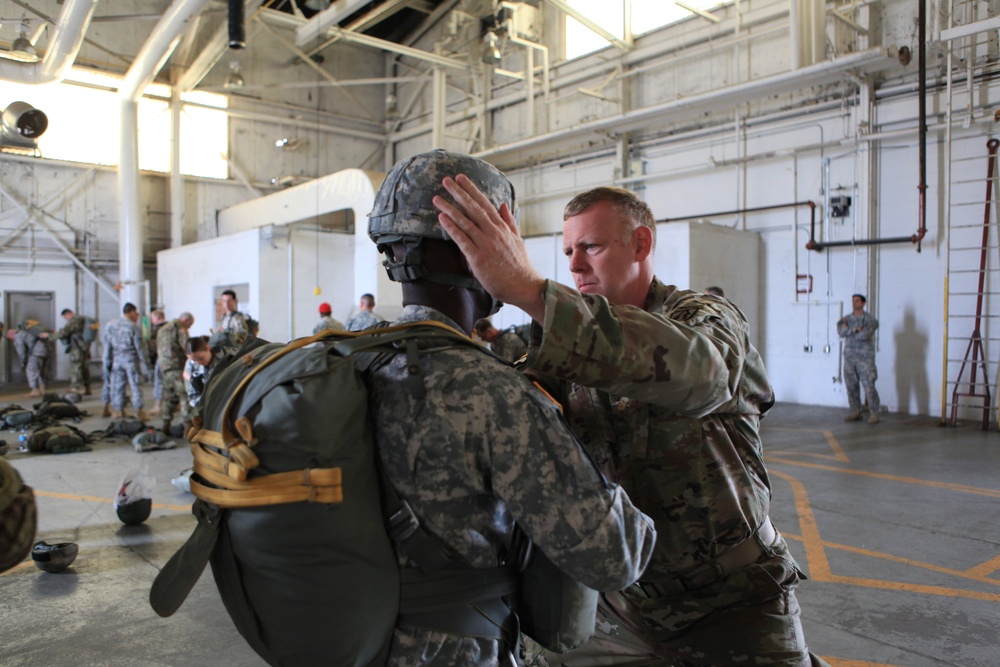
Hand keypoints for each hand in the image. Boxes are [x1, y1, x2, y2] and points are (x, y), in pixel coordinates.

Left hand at [434, 174, 546, 320]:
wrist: (524, 286)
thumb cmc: (520, 265)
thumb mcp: (517, 239)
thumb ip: (509, 221)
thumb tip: (503, 205)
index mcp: (502, 227)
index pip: (484, 203)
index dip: (471, 190)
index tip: (461, 178)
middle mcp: (494, 232)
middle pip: (473, 208)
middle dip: (458, 193)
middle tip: (445, 180)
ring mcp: (486, 244)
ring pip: (465, 222)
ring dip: (450, 208)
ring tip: (437, 198)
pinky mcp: (478, 258)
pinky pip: (462, 240)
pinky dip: (452, 228)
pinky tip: (442, 219)